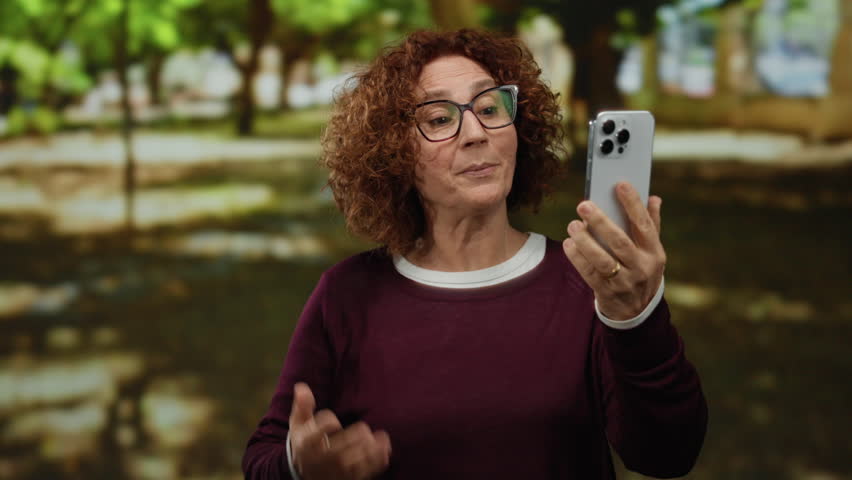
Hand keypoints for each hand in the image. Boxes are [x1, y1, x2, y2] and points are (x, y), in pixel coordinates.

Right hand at [289, 382, 391, 479]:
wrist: (304, 473)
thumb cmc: (304, 443)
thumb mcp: (298, 424)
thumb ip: (302, 406)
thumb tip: (302, 386)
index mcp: (308, 442)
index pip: (322, 428)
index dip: (329, 422)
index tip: (333, 424)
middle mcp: (322, 457)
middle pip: (342, 445)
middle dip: (357, 435)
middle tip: (363, 429)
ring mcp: (335, 469)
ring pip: (355, 460)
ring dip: (371, 448)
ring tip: (380, 438)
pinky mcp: (347, 477)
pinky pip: (364, 470)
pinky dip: (377, 460)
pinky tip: (385, 450)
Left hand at [562, 182, 665, 320]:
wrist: (638, 312)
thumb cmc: (642, 271)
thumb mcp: (652, 252)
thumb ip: (652, 225)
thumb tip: (654, 198)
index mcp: (655, 252)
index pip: (644, 225)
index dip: (633, 204)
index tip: (621, 184)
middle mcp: (642, 267)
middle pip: (620, 242)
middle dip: (601, 222)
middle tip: (583, 205)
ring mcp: (625, 282)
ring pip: (603, 260)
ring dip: (585, 241)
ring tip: (573, 225)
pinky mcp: (607, 293)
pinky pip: (590, 274)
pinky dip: (578, 258)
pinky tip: (568, 244)